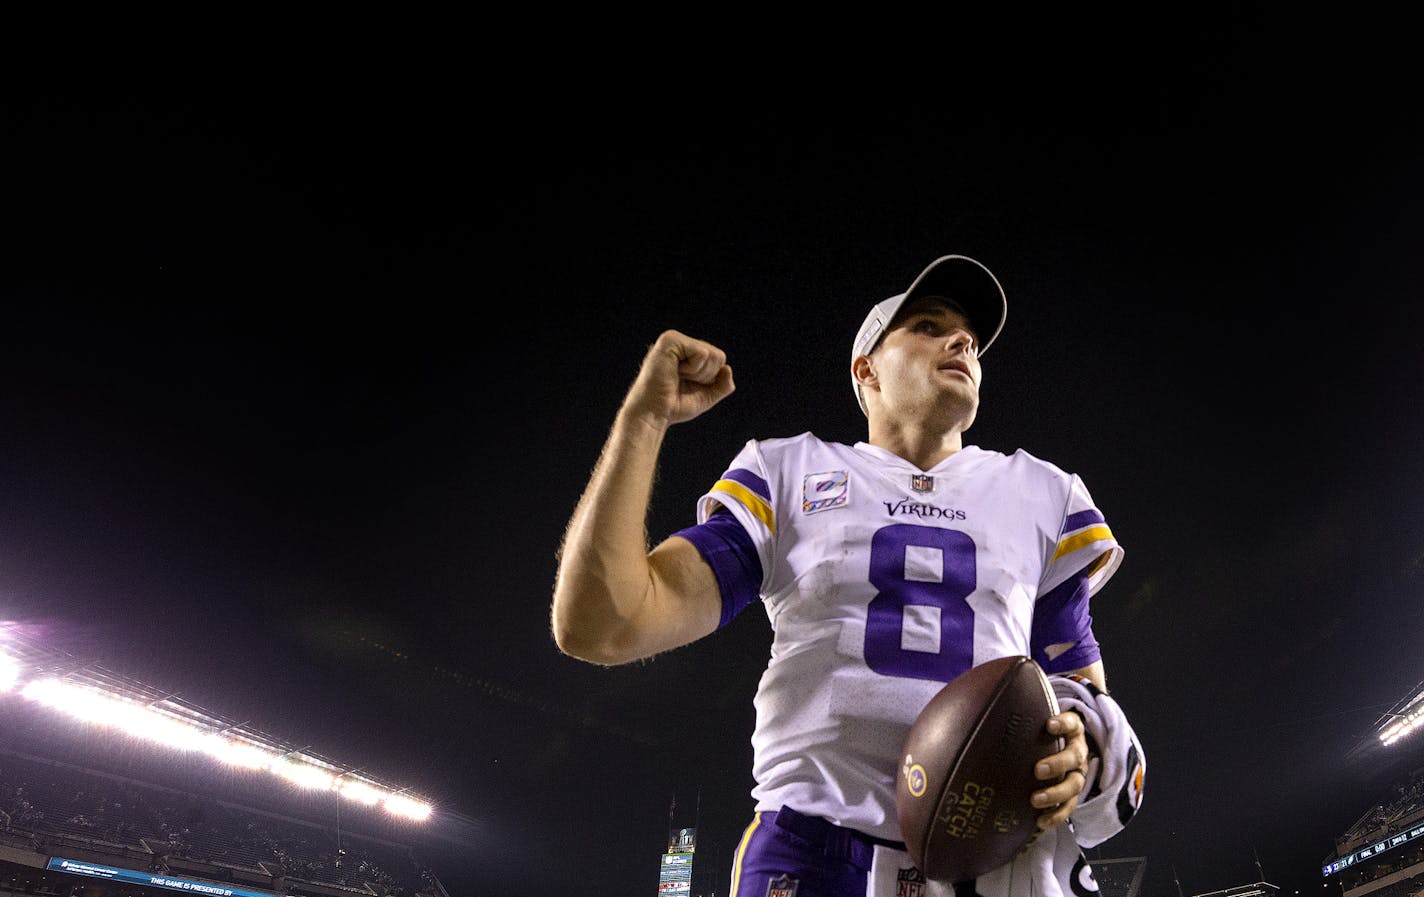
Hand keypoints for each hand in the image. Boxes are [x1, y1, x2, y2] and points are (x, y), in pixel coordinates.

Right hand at [625, 330, 735, 426]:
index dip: (710, 379)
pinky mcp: (670, 341)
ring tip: (677, 377)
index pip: (718, 359)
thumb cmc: (673, 406)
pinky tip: (675, 372)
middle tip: (682, 382)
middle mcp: (680, 343)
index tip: (688, 385)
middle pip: (718, 356)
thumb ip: (721, 385)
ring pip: (712, 354)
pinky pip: (702, 353)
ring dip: (699, 374)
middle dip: (706, 377)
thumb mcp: (705, 396)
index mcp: (687, 352)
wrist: (653, 414)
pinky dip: (693, 369)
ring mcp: (674, 339)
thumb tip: (728, 368)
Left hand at [1030, 710, 1090, 832]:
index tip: (1049, 725)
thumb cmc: (1043, 735)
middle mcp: (1077, 752)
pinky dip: (1055, 815)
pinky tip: (1040, 822)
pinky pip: (1069, 807)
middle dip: (1057, 764)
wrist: (1065, 750)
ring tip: (1035, 800)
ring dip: (1055, 793)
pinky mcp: (1073, 795)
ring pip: (1074, 785)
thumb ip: (1019, 715)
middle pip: (1074, 757)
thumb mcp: (1037, 722)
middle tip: (1038, 770)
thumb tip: (978, 701)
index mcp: (1070, 731)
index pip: (1071, 723)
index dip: (1063, 724)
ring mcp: (1077, 774)